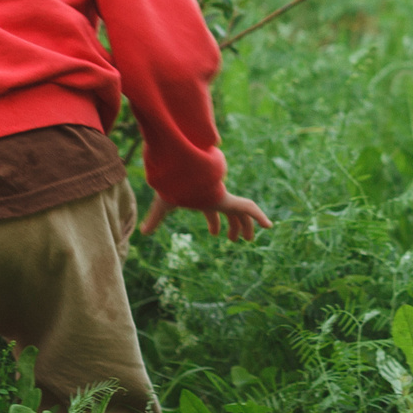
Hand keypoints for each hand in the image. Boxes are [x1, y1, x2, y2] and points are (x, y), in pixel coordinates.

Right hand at [140, 185, 272, 241]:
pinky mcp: (230, 199)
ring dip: (246, 226)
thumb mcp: (163, 206)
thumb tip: (142, 233)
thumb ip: (155, 219)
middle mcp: (216, 197)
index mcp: (203, 198)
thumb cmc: (172, 187)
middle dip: (233, 226)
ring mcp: (225, 198)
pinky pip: (249, 208)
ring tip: (250, 240)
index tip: (216, 234)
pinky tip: (269, 226)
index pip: (211, 212)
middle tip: (235, 239)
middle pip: (229, 213)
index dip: (214, 224)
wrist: (181, 172)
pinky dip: (260, 216)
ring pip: (241, 213)